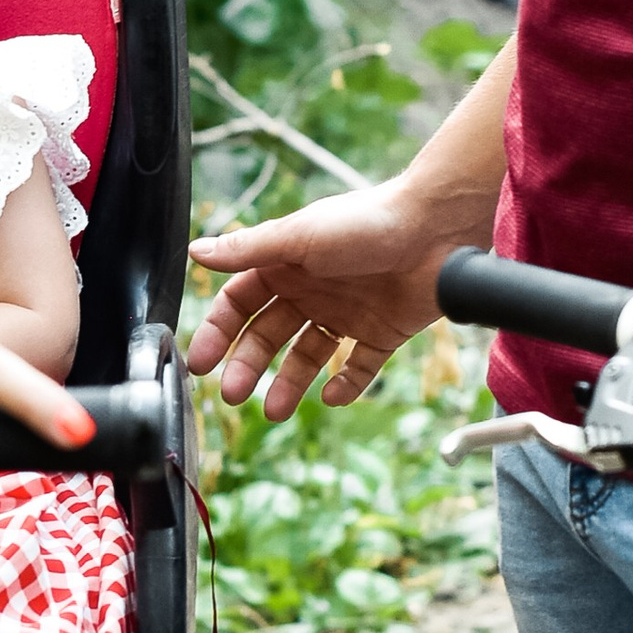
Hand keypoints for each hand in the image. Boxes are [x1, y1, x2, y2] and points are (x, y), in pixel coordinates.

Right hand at [185, 184, 447, 421]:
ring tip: (275, 410)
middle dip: (247, 365)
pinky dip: (345, 385)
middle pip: (267, 335)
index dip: (218, 332)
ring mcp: (346, 313)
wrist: (437, 228)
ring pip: (307, 357)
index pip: (239, 303)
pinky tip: (330, 398)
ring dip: (288, 383)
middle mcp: (311, 290)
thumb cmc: (367, 221)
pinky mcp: (382, 332)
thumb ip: (247, 250)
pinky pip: (358, 367)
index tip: (201, 363)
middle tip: (233, 394)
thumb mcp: (298, 236)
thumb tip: (196, 251)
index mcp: (286, 264)